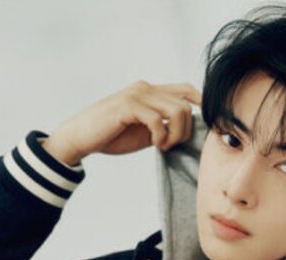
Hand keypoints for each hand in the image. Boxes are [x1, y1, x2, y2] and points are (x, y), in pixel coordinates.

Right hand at [42, 80, 201, 165]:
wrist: (81, 138)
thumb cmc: (112, 135)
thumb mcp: (146, 131)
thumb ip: (165, 125)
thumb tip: (189, 129)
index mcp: (151, 91)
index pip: (186, 89)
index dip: (202, 103)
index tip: (204, 124)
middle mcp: (146, 88)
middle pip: (186, 104)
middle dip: (186, 129)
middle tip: (171, 145)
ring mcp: (137, 95)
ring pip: (177, 110)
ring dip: (175, 134)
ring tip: (162, 145)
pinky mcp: (128, 106)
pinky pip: (158, 119)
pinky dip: (161, 136)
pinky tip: (154, 144)